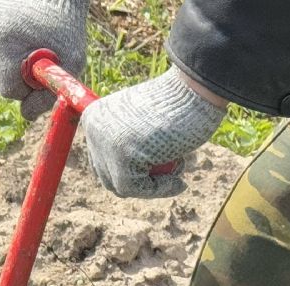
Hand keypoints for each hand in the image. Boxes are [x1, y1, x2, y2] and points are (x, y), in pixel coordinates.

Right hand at [0, 0, 87, 120]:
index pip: (8, 89)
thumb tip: (27, 116)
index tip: (40, 69)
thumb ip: (50, 94)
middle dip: (17, 78)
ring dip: (7, 68)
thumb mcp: (70, 62)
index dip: (28, 85)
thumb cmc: (65, 28)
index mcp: (1, 41)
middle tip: (34, 56)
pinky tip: (11, 40)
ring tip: (24, 43)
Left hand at [81, 67, 226, 197]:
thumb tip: (118, 182)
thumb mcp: (142, 125)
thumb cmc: (178, 107)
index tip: (155, 174)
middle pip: (109, 178)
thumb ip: (126, 145)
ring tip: (178, 171)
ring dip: (152, 186)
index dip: (131, 173)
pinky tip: (179, 183)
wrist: (195, 91)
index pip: (102, 162)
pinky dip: (159, 189)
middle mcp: (94, 130)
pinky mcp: (121, 157)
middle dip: (140, 182)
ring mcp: (105, 143)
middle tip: (170, 178)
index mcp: (94, 118)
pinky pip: (135, 189)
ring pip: (122, 186)